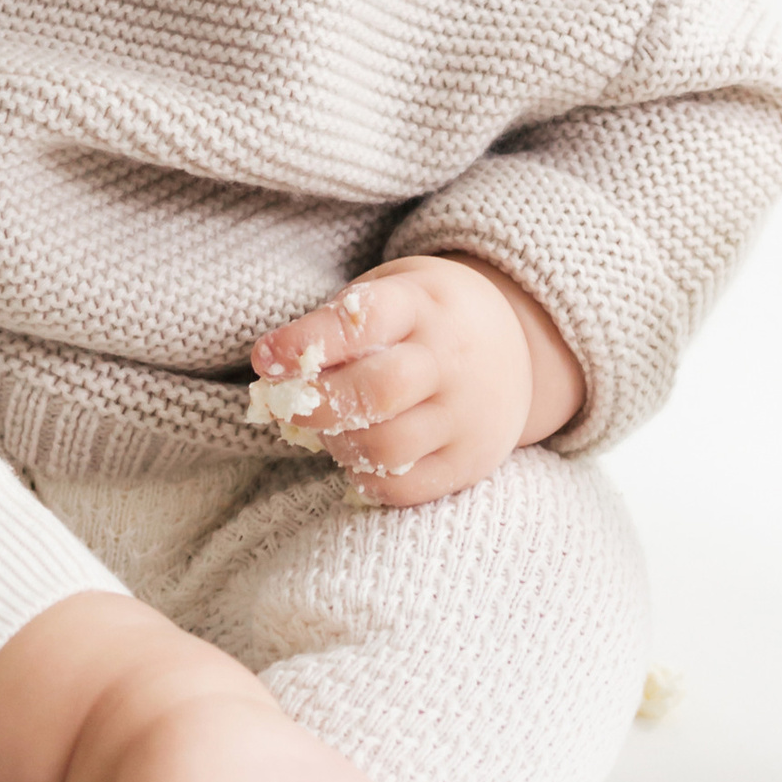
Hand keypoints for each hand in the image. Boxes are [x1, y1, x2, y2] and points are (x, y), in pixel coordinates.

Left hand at [248, 254, 585, 506]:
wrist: (517, 346)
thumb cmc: (425, 318)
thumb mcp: (391, 293)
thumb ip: (337, 326)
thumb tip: (275, 374)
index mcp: (424, 305)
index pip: (361, 321)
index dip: (306, 342)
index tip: (265, 358)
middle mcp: (451, 359)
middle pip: (377, 391)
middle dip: (316, 403)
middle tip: (286, 405)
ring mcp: (467, 415)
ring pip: (387, 448)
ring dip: (337, 444)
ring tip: (327, 429)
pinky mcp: (470, 462)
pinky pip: (406, 489)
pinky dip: (366, 479)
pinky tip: (356, 456)